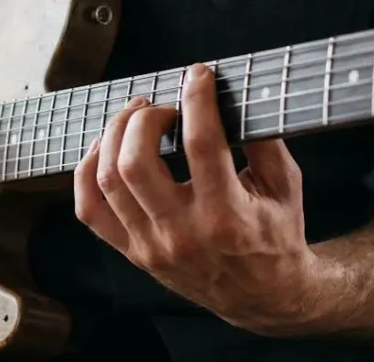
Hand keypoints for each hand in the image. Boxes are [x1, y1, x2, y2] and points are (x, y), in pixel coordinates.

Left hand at [74, 63, 320, 333]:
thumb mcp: (286, 187)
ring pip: (109, 182)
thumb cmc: (277, 236)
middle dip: (143, 119)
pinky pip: (90, 210)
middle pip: (136, 163)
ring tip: (135, 116)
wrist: (264, 298)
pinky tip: (105, 148)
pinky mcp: (134, 253)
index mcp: (227, 217)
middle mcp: (183, 235)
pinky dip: (87, 172)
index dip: (196, 98)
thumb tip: (236, 90)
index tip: (198, 75)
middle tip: (161, 105)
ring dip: (114, 136)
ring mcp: (152, 247)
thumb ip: (263, 139)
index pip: (201, 143)